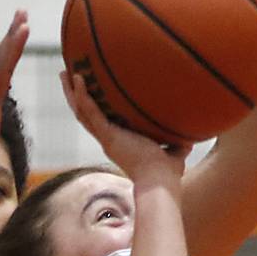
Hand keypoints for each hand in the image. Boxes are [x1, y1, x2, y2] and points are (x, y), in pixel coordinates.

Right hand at [61, 70, 188, 188]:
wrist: (160, 182)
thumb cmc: (167, 174)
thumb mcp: (174, 152)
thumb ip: (178, 144)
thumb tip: (192, 136)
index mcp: (119, 143)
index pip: (101, 122)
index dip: (93, 107)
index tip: (89, 93)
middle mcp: (108, 140)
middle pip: (85, 115)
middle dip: (75, 96)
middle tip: (67, 77)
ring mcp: (106, 138)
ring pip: (82, 112)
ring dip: (72, 92)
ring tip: (64, 73)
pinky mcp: (108, 136)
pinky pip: (91, 112)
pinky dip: (83, 95)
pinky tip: (78, 79)